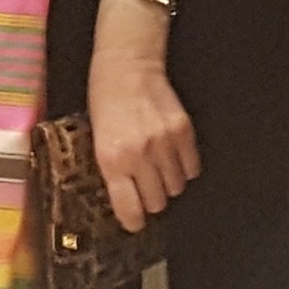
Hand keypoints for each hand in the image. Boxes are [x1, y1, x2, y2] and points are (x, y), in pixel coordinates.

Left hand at [87, 47, 197, 231]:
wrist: (127, 68)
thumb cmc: (105, 102)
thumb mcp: (97, 140)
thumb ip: (112, 171)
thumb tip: (127, 199)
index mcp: (112, 159)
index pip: (130, 209)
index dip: (134, 221)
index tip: (135, 221)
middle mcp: (139, 155)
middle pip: (157, 202)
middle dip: (151, 199)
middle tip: (145, 186)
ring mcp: (164, 144)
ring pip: (176, 187)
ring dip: (168, 183)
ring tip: (157, 166)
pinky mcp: (183, 132)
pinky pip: (192, 168)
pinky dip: (184, 168)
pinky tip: (172, 156)